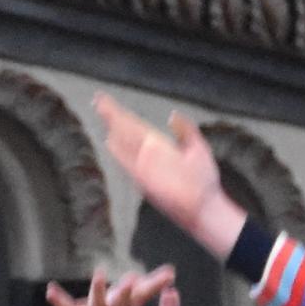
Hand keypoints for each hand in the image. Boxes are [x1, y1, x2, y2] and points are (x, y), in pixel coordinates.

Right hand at [93, 95, 245, 257]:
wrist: (205, 205)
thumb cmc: (203, 181)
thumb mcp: (197, 147)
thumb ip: (185, 129)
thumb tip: (172, 114)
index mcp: (159, 145)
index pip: (135, 125)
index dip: (122, 112)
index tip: (109, 100)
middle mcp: (148, 154)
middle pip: (126, 130)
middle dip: (112, 115)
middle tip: (99, 100)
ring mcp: (145, 166)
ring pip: (125, 143)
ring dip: (114, 128)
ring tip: (101, 112)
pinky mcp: (145, 179)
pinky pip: (129, 163)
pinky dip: (121, 153)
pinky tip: (111, 140)